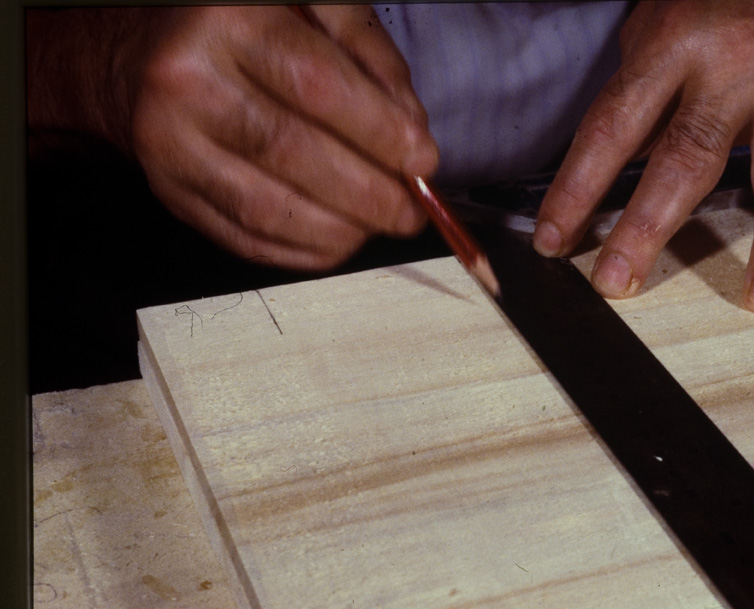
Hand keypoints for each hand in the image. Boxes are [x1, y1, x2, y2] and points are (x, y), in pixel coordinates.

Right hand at [29, 6, 438, 269]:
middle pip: (292, 153)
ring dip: (338, 230)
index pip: (317, 87)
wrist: (142, 58)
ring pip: (265, 208)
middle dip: (368, 194)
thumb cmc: (242, 30)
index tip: (422, 162)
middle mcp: (188, 82)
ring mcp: (170, 144)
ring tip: (378, 227)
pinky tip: (336, 243)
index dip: (379, 133)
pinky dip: (300, 250)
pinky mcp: (169, 193)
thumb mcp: (310, 10)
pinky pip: (242, 237)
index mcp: (229, 21)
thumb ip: (370, 57)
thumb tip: (411, 132)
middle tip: (409, 211)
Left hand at [533, 0, 753, 313]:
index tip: (554, 238)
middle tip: (619, 281)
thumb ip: (639, 98)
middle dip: (649, 228)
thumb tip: (614, 173)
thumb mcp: (657, 26)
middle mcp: (737, 64)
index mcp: (675, 44)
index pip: (614, 127)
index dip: (578, 188)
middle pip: (688, 158)